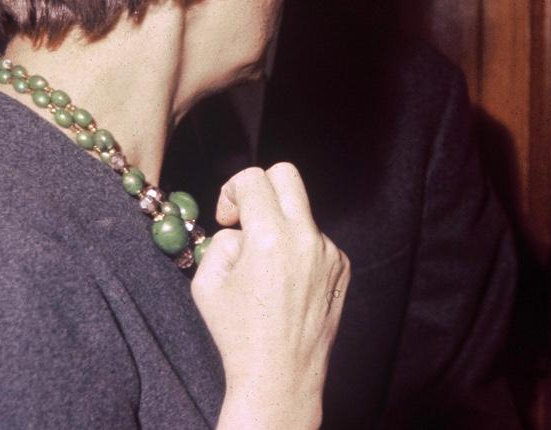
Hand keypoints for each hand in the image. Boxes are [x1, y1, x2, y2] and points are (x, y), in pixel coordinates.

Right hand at [191, 163, 349, 429]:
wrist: (280, 375)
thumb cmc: (239, 333)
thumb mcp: (207, 282)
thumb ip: (221, 240)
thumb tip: (241, 226)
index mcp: (270, 237)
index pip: (254, 178)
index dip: (232, 190)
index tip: (228, 217)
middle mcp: (306, 237)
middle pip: (287, 175)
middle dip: (262, 188)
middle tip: (249, 219)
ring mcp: (329, 250)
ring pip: (302, 213)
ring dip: (282, 227)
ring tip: (268, 270)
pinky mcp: (342, 265)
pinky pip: (317, 240)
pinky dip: (300, 250)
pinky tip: (288, 284)